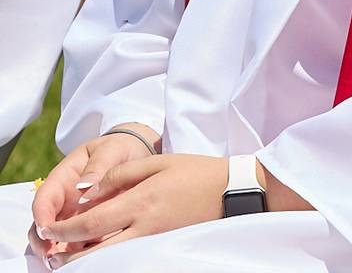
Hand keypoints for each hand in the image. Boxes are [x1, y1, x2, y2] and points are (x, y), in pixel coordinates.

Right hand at [28, 125, 159, 263]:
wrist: (136, 152)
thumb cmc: (119, 148)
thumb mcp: (111, 150)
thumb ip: (98, 166)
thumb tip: (84, 186)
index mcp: (64, 177)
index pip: (44, 198)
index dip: (41, 215)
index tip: (46, 229)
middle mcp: (65, 198)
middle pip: (45, 223)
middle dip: (45, 240)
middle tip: (52, 255)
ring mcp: (75, 214)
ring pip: (59, 236)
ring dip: (61, 250)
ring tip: (70, 261)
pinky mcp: (90, 225)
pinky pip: (79, 242)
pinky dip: (80, 252)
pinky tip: (89, 256)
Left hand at [31, 153, 228, 266]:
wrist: (232, 191)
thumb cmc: (196, 172)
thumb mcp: (158, 162)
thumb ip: (121, 173)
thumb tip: (89, 190)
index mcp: (140, 201)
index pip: (90, 223)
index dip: (64, 229)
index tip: (47, 227)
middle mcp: (144, 228)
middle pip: (95, 252)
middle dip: (67, 255)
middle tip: (50, 250)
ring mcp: (154, 242)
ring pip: (110, 260)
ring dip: (86, 260)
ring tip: (69, 254)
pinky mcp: (163, 249)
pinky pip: (128, 258)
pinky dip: (110, 258)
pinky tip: (102, 253)